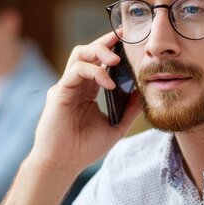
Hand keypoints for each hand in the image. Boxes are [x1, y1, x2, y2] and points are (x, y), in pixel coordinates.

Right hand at [29, 32, 141, 174]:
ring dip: (99, 52)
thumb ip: (129, 110)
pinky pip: (76, 71)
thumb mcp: (115, 127)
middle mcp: (75, 84)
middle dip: (105, 43)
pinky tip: (109, 83)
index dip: (110, 48)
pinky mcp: (59, 92)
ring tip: (116, 61)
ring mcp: (66, 86)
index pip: (98, 61)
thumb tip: (145, 92)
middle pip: (87, 51)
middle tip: (123, 41)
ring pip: (79, 54)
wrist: (63, 164)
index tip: (127, 39)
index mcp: (87, 90)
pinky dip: (94, 72)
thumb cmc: (84, 148)